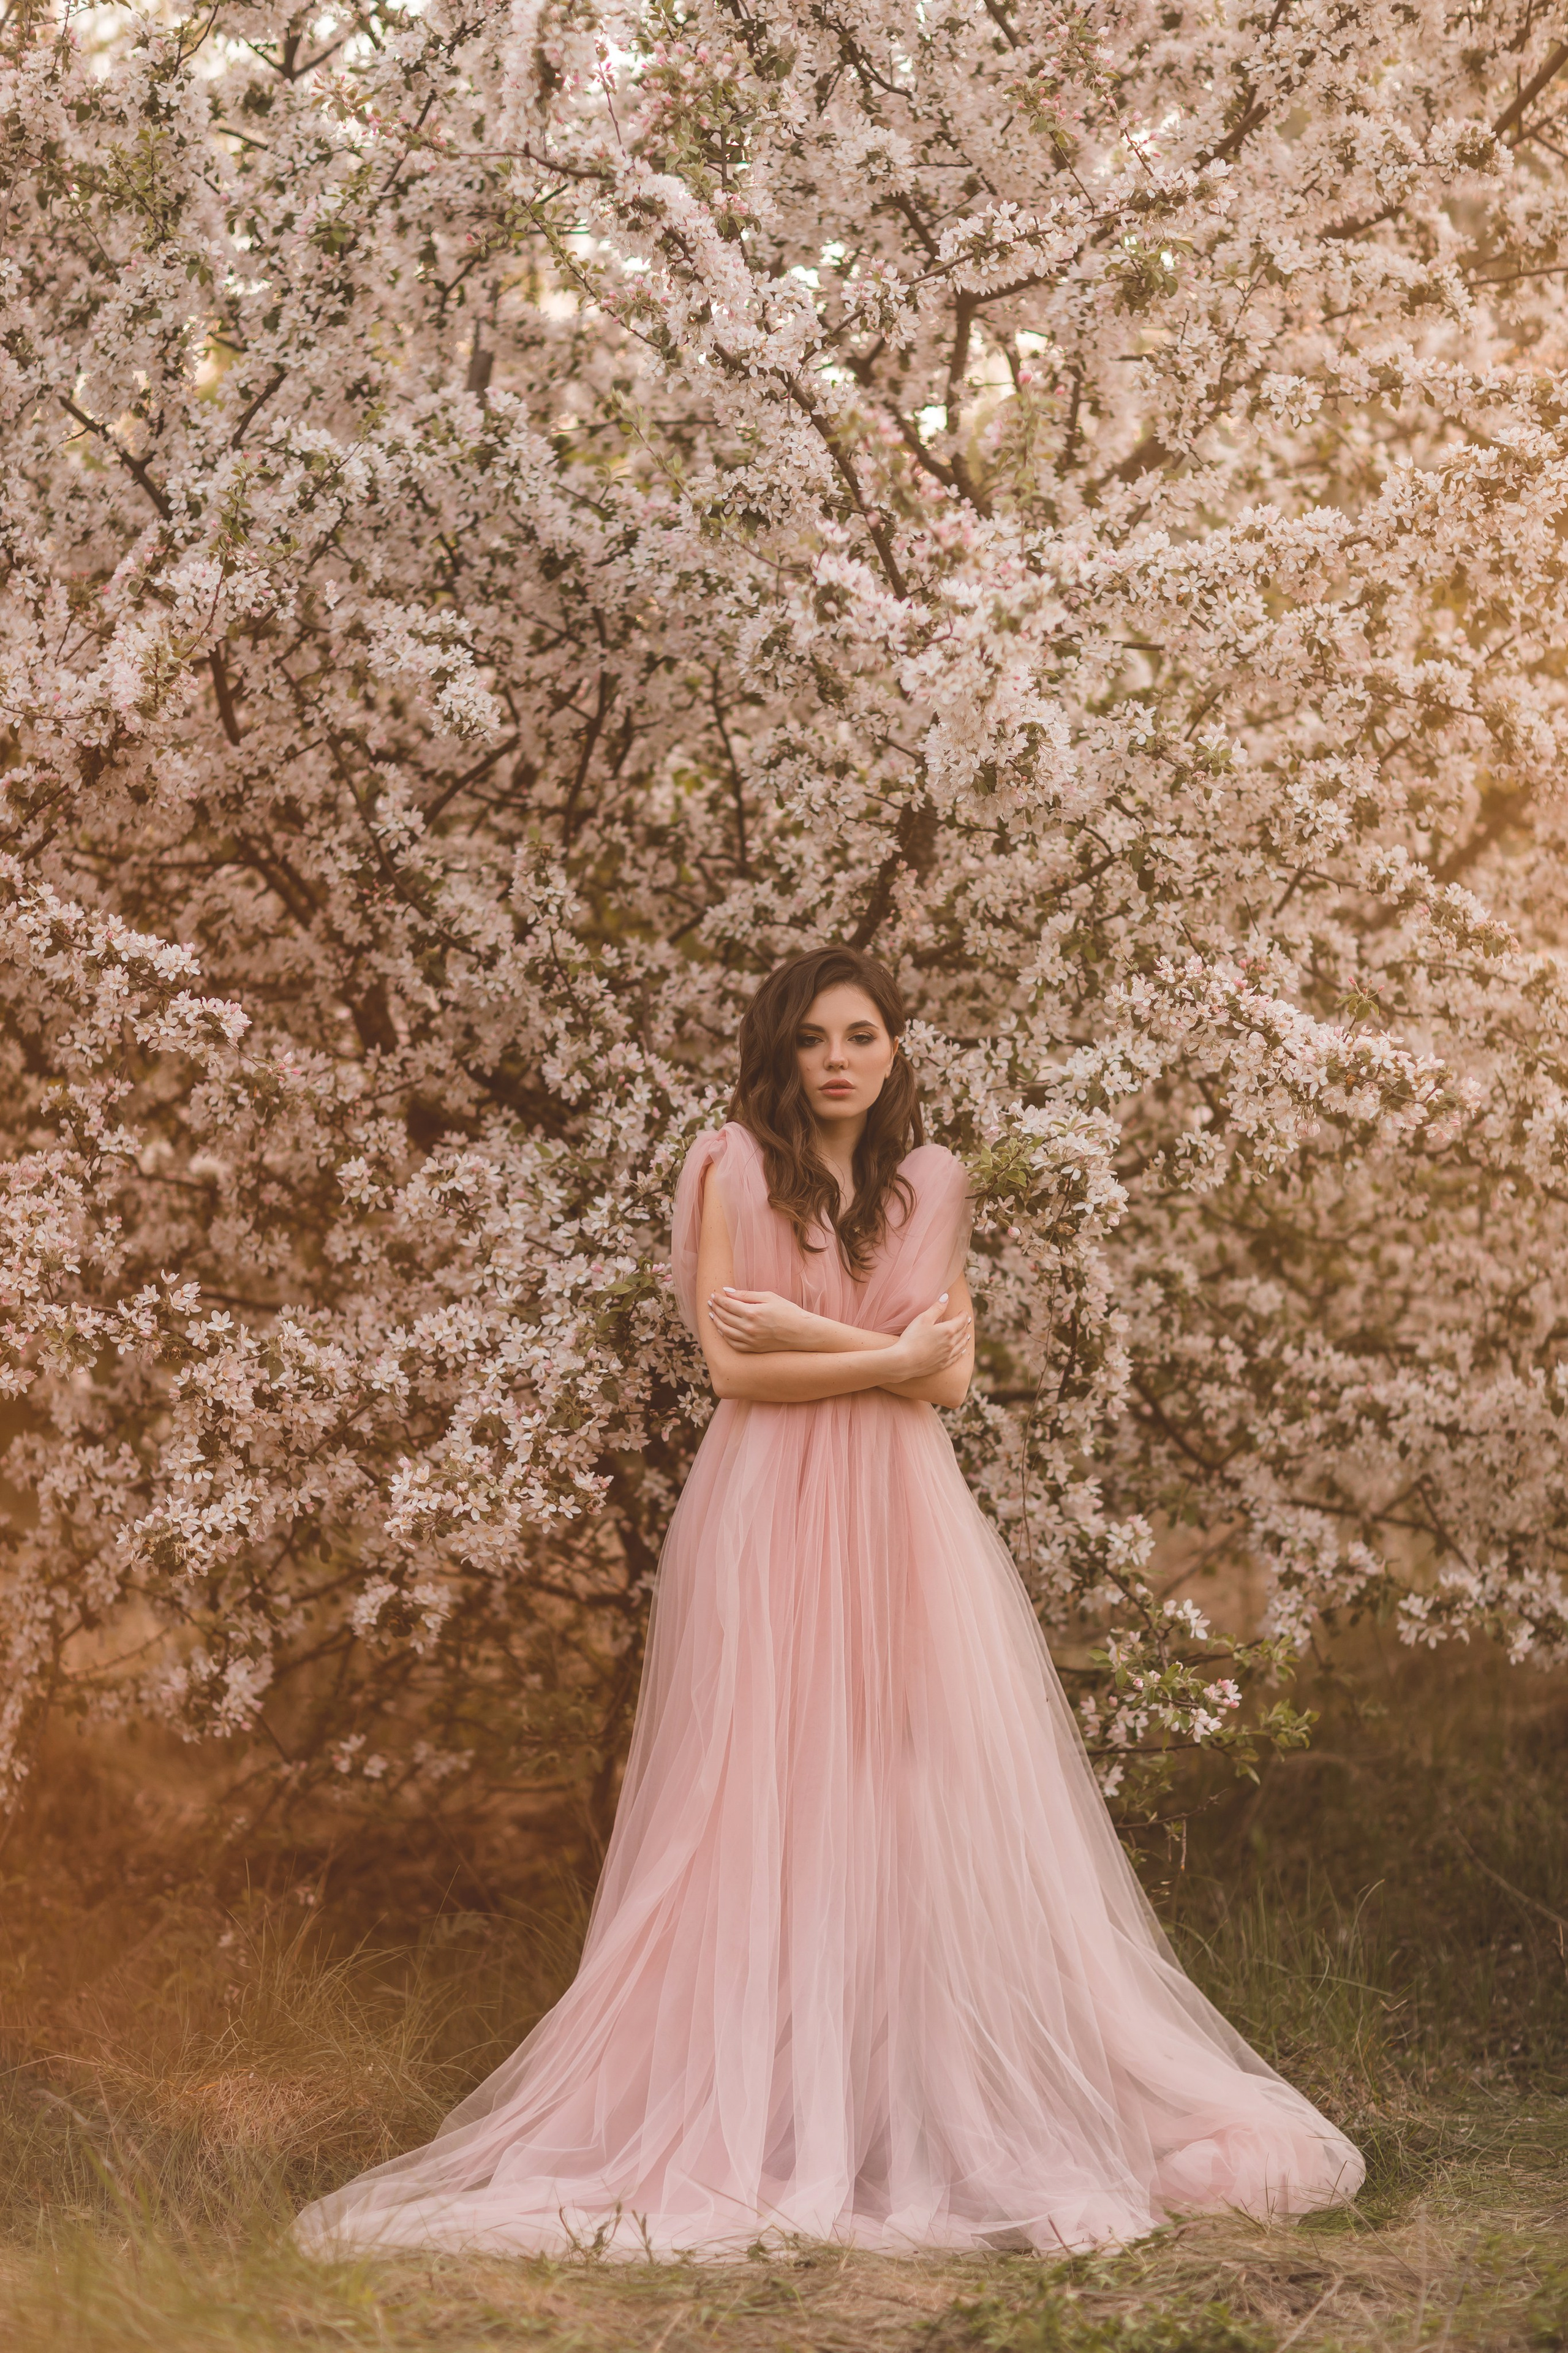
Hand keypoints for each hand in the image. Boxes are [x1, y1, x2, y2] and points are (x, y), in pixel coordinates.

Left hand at [705, 1287, 821, 1353]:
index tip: (714, 1294)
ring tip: (712, 1315)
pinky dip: (724, 1336)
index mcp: (752, 1312)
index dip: (719, 1299)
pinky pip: (733, 1344)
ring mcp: (750, 1340)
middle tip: (710, 1302)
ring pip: (725, 1331)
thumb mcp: (769, 1297)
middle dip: (715, 1308)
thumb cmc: (788, 1312)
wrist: (802, 1333)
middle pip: (724, 1317)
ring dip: (716, 1322)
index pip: (728, 1304)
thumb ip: (746, 1295)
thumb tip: (728, 1291)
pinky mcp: (754, 1349)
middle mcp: (749, 1328)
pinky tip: (722, 1330)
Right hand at [890, 1295, 971, 1381]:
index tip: (963, 1311)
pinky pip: (956, 1357)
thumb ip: (936, 1307)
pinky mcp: (942, 1364)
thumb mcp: (923, 1318)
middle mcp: (951, 1343)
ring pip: (961, 1345)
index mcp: (948, 1330)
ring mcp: (947, 1355)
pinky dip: (961, 1352)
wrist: (904, 1361)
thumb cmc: (912, 1338)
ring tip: (967, 1335)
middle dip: (964, 1325)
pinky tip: (962, 1351)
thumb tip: (946, 1297)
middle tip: (966, 1321)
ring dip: (965, 1339)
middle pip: (962, 1332)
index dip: (963, 1315)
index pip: (960, 1320)